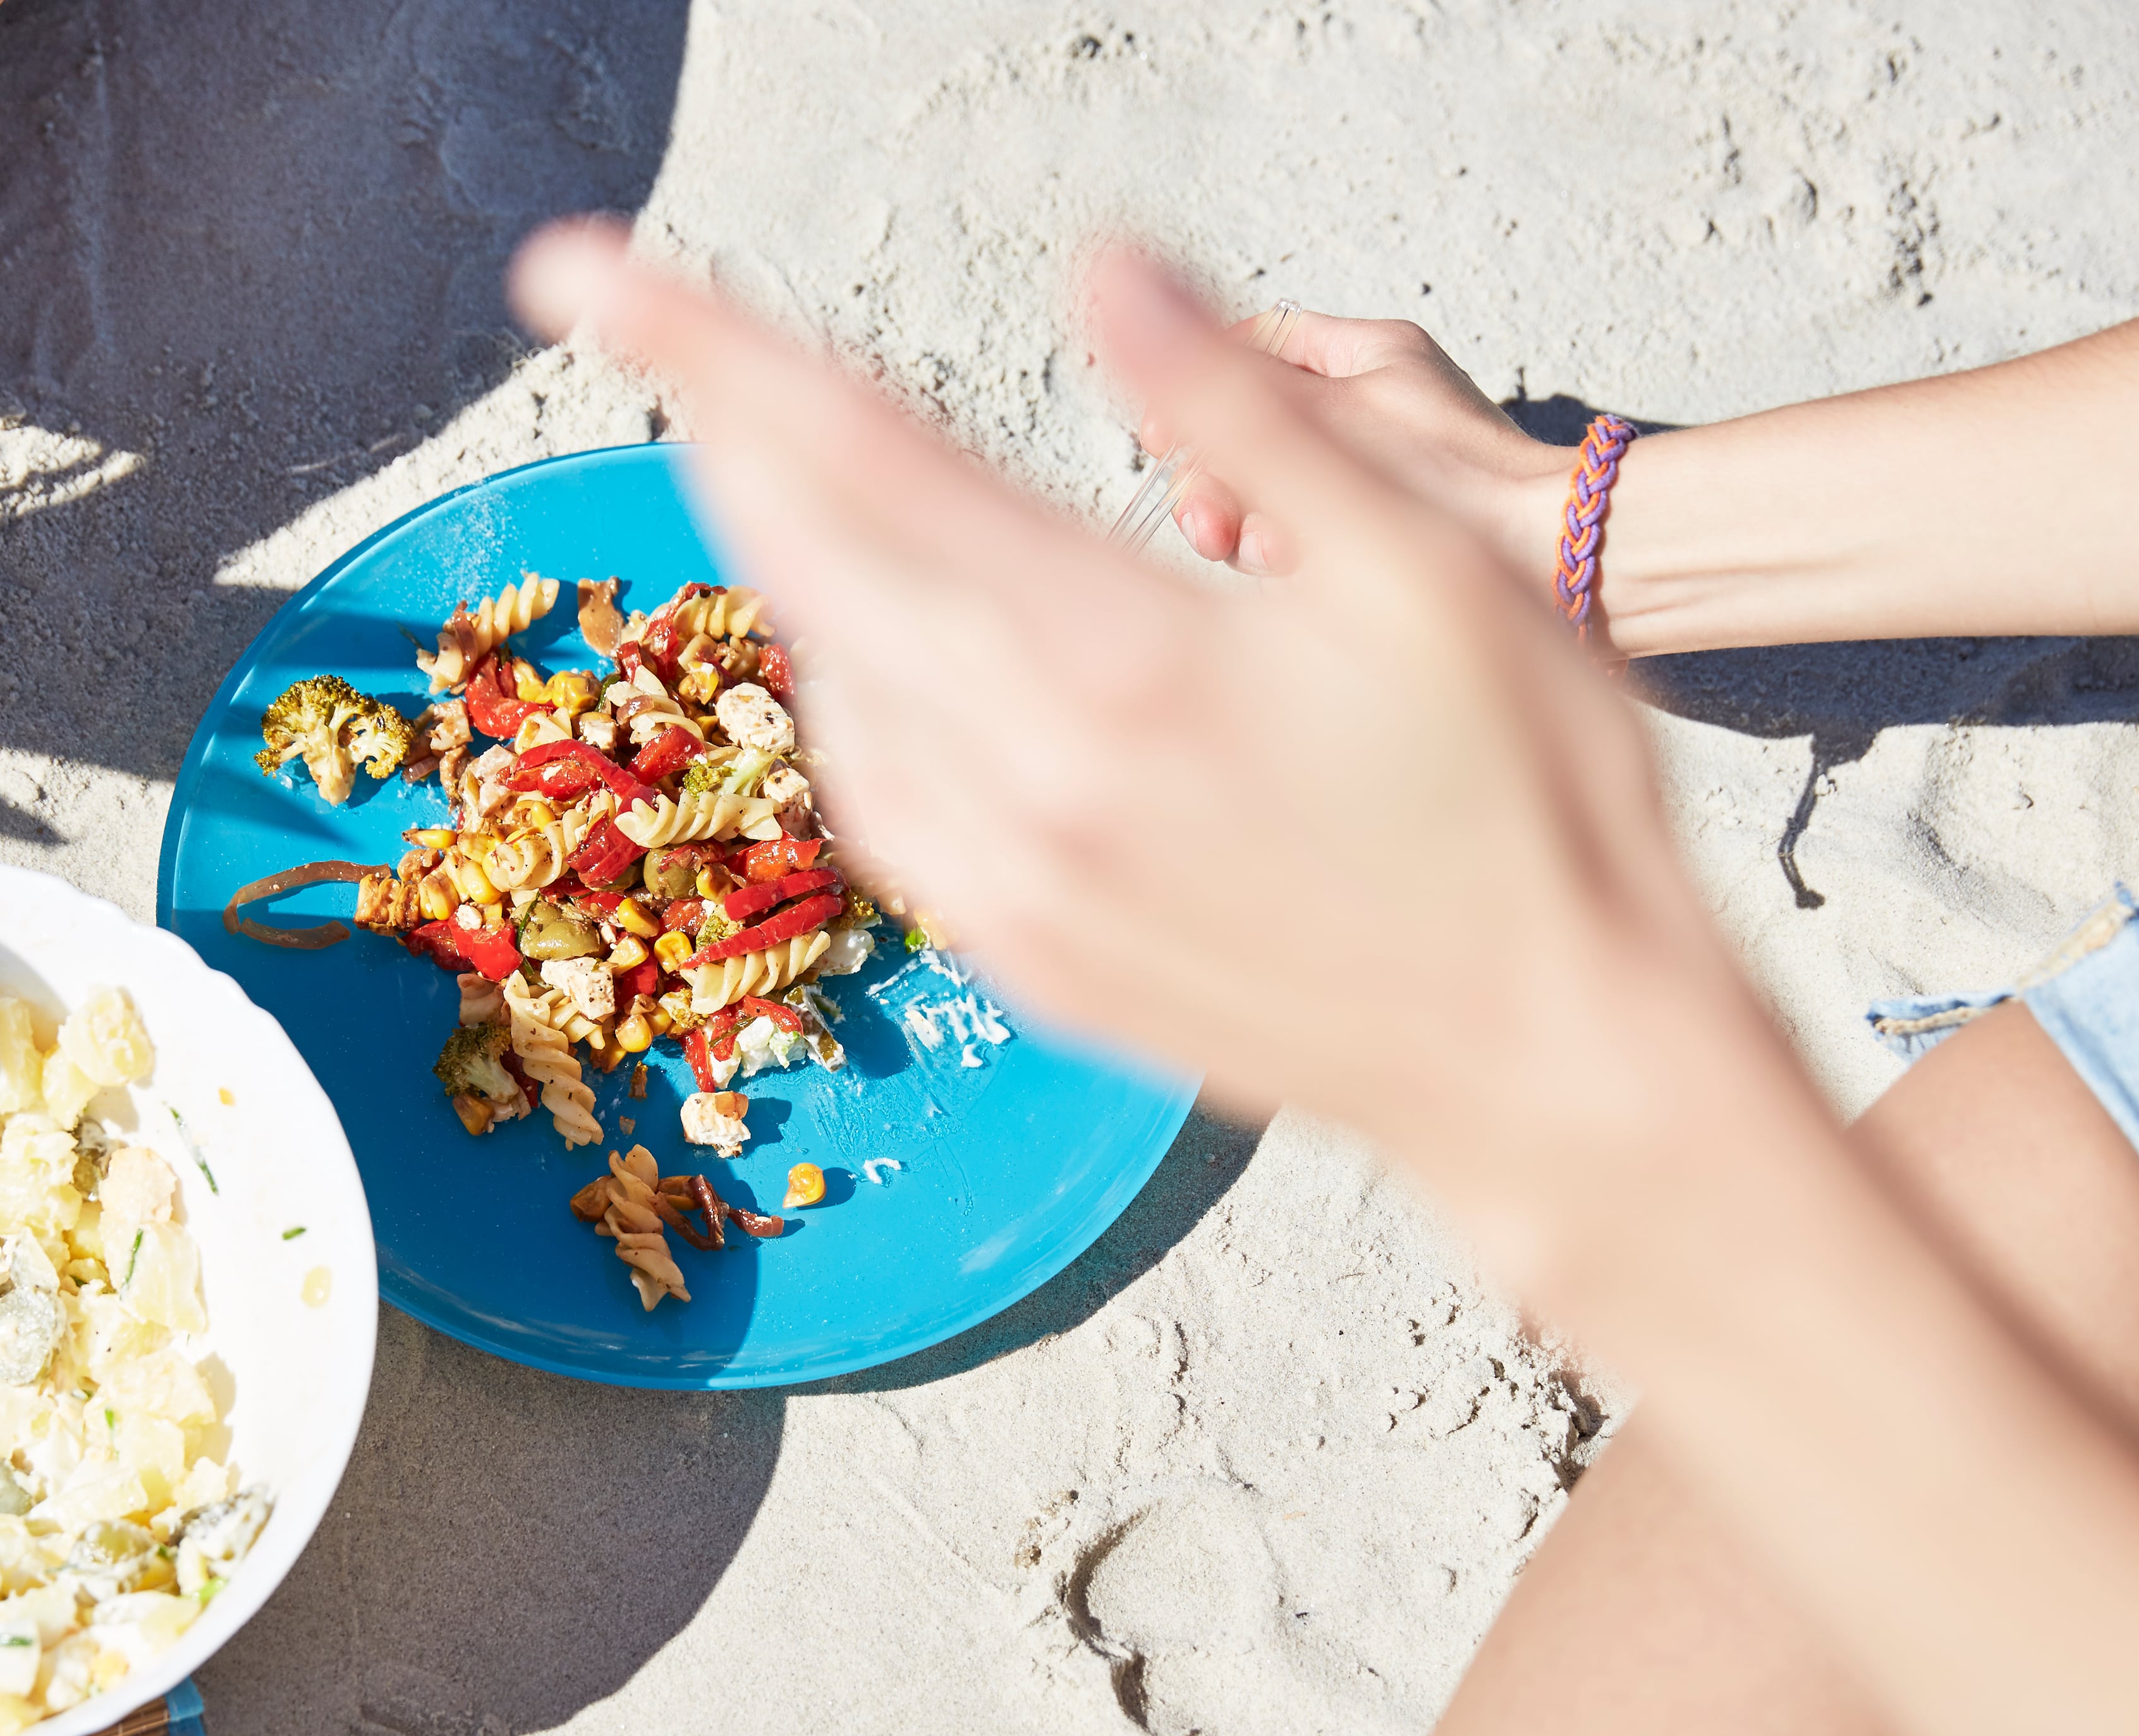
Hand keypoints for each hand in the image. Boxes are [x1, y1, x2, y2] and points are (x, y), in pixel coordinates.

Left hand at [510, 226, 1765, 1274]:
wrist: (1555, 1062)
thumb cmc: (1530, 803)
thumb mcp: (1421, 564)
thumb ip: (1238, 408)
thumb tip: (1096, 270)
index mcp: (1115, 660)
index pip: (852, 456)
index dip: (705, 346)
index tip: (583, 271)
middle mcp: (1028, 784)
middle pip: (807, 562)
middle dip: (713, 425)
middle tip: (647, 329)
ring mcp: (1015, 892)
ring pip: (832, 687)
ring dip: (787, 560)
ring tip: (780, 461)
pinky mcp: (1031, 962)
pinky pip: (883, 802)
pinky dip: (852, 698)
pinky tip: (880, 648)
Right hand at [1146, 309, 1565, 591]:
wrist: (1560, 565)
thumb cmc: (1466, 486)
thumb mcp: (1326, 415)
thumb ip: (1228, 379)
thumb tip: (1141, 303)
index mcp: (1370, 354)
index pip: (1252, 343)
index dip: (1192, 383)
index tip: (1160, 433)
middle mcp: (1373, 408)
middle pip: (1248, 428)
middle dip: (1215, 478)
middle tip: (1210, 522)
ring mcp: (1378, 474)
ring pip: (1269, 492)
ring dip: (1250, 525)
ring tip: (1268, 551)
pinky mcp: (1385, 539)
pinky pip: (1306, 540)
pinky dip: (1292, 559)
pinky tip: (1303, 575)